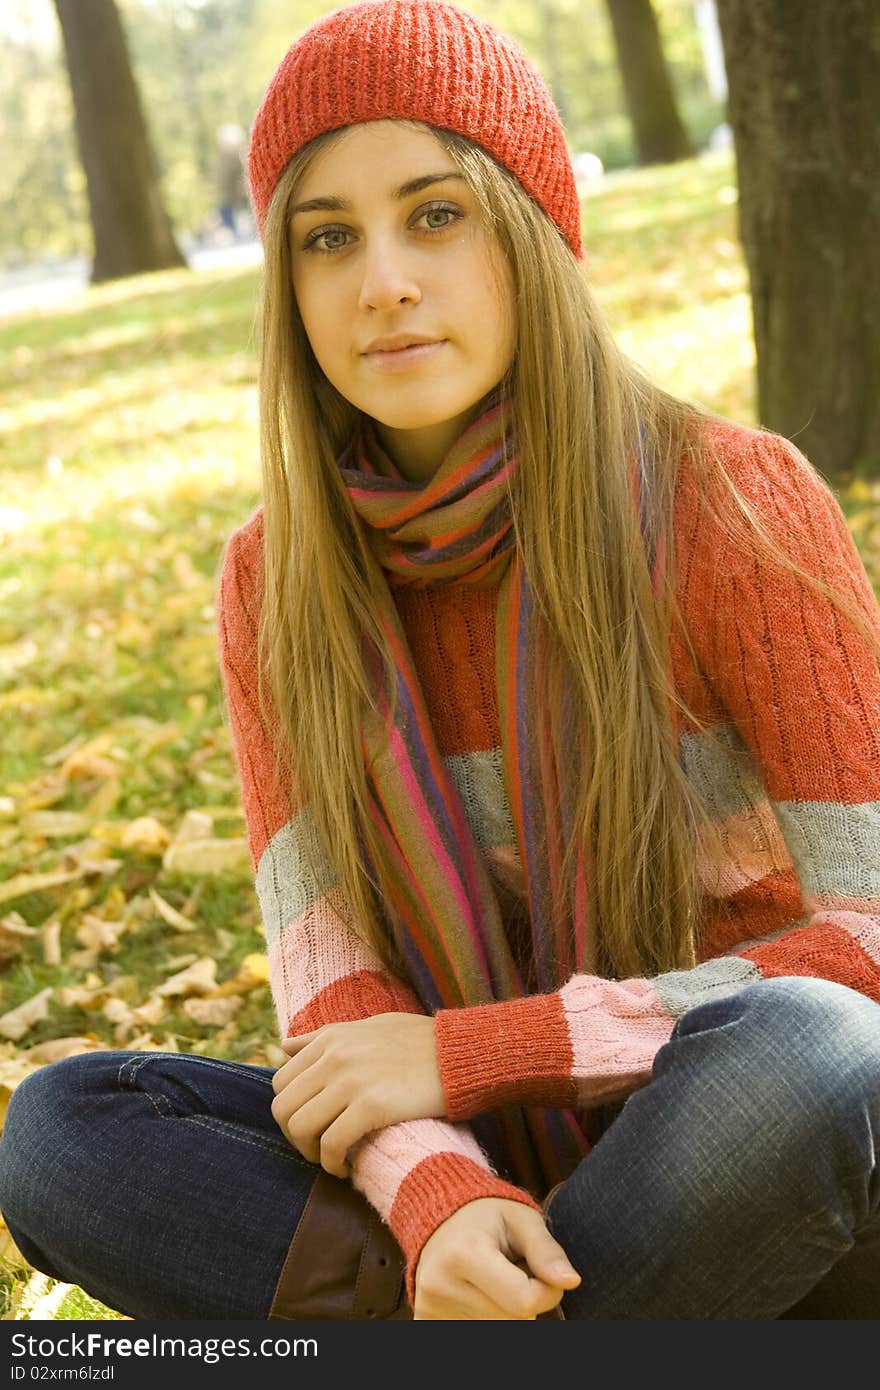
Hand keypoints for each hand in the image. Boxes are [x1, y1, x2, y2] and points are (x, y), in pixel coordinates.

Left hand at [270, 1013, 445, 1177]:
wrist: (461, 1051)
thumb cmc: (420, 1041)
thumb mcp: (367, 1026)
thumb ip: (323, 1036)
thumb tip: (283, 1046)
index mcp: (331, 1038)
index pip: (281, 1082)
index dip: (290, 1111)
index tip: (311, 1126)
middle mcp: (334, 1057)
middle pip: (284, 1109)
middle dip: (294, 1137)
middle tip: (317, 1149)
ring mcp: (351, 1081)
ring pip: (301, 1128)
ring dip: (310, 1153)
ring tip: (332, 1160)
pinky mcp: (372, 1106)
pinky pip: (332, 1144)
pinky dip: (333, 1164)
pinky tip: (347, 1169)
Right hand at [413, 1197, 580, 1319]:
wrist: (437, 1219)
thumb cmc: (487, 1218)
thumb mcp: (522, 1220)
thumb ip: (546, 1251)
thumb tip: (571, 1282)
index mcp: (465, 1253)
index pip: (525, 1302)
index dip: (546, 1291)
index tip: (541, 1272)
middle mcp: (441, 1285)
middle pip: (514, 1321)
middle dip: (525, 1301)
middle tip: (511, 1270)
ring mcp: (430, 1308)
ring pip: (499, 1330)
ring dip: (506, 1311)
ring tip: (493, 1281)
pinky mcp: (426, 1322)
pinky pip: (478, 1335)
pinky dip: (487, 1318)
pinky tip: (478, 1295)